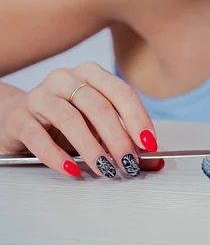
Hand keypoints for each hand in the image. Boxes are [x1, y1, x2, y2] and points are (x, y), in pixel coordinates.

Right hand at [0, 62, 163, 176]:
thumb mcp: (100, 128)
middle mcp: (66, 79)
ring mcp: (40, 95)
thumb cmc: (66, 122)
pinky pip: (39, 137)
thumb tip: (156, 162)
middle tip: (129, 163)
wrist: (18, 120)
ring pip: (70, 119)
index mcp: (92, 74)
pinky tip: (73, 170)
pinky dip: (58, 157)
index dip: (138, 118)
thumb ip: (129, 142)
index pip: (122, 92)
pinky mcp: (19, 117)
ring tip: (105, 169)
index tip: (149, 144)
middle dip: (118, 139)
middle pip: (99, 106)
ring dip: (92, 148)